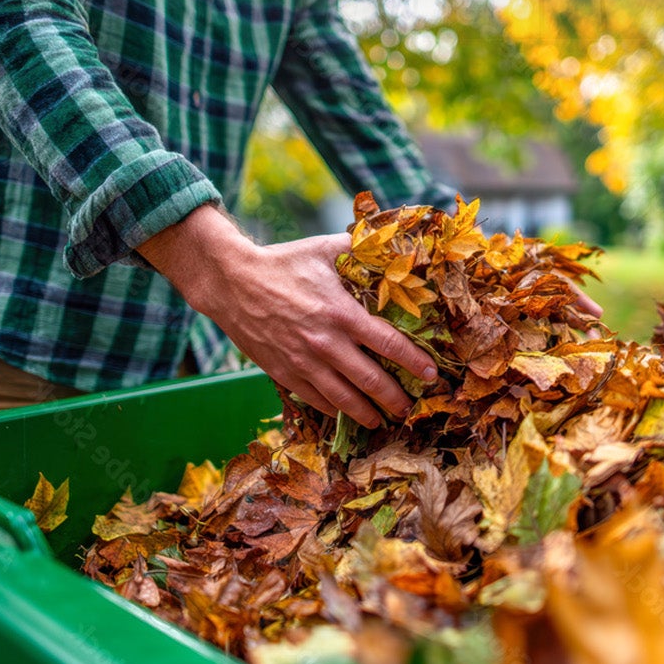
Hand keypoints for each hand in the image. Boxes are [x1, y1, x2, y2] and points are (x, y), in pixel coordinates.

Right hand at [139, 204, 438, 429]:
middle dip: (396, 398)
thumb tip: (395, 243)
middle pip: (371, 381)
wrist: (232, 283)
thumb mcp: (324, 250)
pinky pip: (315, 400)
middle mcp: (326, 343)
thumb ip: (360, 250)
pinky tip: (346, 414)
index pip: (388, 344)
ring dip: (368, 414)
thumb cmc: (283, 263)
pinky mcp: (284, 373)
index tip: (431, 375)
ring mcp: (303, 362)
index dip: (414, 362)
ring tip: (383, 420)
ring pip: (343, 399)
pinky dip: (334, 410)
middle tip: (411, 408)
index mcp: (342, 313)